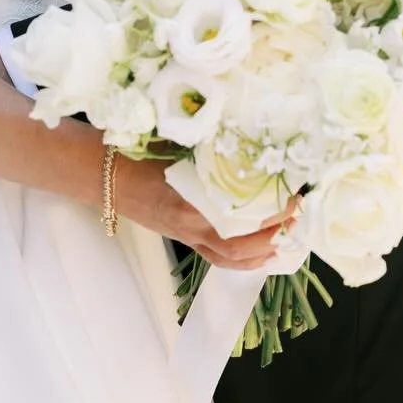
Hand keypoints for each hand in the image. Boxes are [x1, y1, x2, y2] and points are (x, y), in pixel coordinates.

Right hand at [111, 156, 300, 270]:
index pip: (239, 215)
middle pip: (238, 246)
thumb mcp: (177, 146)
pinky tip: (261, 252)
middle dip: (272, 235)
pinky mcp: (183, 238)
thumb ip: (211, 153)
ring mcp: (185, 236)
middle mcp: (189, 225)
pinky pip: (217, 257)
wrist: (106, 175)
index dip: (269, 211)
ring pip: (230, 258)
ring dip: (262, 252)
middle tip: (296, 215)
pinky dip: (243, 258)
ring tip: (287, 238)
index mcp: (188, 201)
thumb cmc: (138, 153)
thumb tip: (249, 144)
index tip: (293, 195)